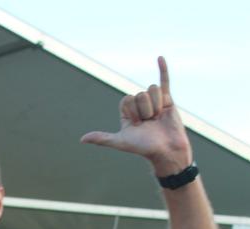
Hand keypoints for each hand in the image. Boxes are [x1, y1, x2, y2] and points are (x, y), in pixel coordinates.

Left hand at [80, 56, 192, 175]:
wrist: (167, 150)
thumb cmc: (143, 147)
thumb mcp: (121, 142)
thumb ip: (103, 138)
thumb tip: (82, 139)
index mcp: (126, 113)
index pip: (126, 99)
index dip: (132, 111)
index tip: (136, 124)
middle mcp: (139, 106)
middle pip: (139, 94)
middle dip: (145, 110)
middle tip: (150, 123)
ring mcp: (153, 102)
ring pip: (151, 89)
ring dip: (156, 105)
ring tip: (158, 118)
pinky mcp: (167, 100)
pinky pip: (164, 81)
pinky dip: (163, 68)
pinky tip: (159, 57)